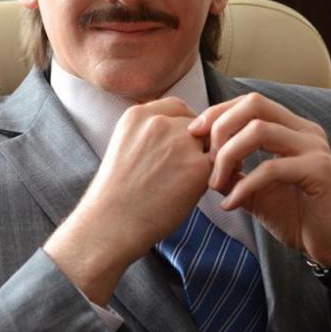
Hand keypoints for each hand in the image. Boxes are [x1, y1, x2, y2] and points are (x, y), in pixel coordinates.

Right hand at [44, 97, 210, 304]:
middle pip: (196, 124)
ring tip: (196, 180)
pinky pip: (218, 164)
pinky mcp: (196, 166)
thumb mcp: (124, 147)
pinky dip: (215, 177)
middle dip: (197, 143)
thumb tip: (180, 137)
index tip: (182, 145)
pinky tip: (201, 191)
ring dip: (207, 158)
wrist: (111, 223)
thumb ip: (149, 134)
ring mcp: (179, 142)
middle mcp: (159, 122)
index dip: (184, 126)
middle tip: (193, 166)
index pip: (176, 108)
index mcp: (138, 115)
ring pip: (210, 142)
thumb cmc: (116, 195)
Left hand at [189, 92, 330, 321]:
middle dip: (221, 126)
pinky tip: (231, 203)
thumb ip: (232, 173)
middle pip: (254, 104)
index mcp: (291, 127)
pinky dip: (244, 185)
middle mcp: (304, 130)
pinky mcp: (319, 171)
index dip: (219, 113)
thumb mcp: (255, 191)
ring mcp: (314, 148)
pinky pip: (272, 168)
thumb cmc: (296, 216)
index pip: (250, 102)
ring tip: (215, 182)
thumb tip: (201, 162)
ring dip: (229, 154)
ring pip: (260, 130)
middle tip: (204, 156)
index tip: (195, 134)